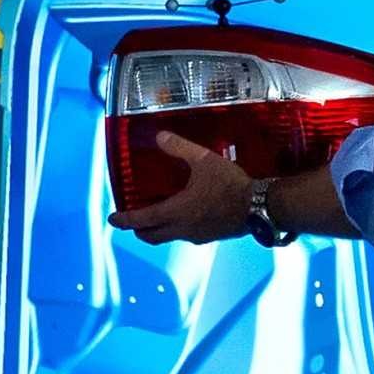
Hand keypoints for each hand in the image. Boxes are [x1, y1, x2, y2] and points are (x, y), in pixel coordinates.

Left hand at [106, 131, 251, 244]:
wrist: (260, 206)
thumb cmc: (231, 185)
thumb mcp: (204, 160)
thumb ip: (180, 148)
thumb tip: (159, 136)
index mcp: (176, 212)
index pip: (142, 220)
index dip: (124, 220)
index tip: (112, 219)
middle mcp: (182, 229)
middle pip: (151, 236)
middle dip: (138, 230)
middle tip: (131, 221)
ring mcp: (196, 236)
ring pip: (168, 236)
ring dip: (157, 229)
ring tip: (155, 216)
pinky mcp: (209, 236)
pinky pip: (184, 234)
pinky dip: (175, 227)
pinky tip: (184, 214)